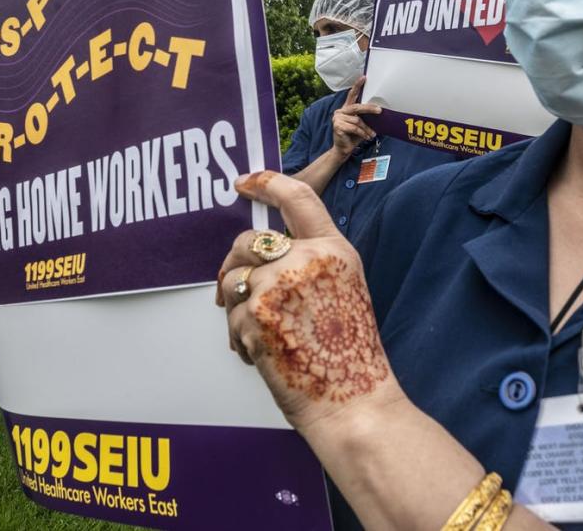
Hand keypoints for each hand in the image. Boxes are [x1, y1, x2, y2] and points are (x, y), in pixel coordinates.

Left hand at [217, 171, 399, 431]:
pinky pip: (230, 315)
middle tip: (233, 288)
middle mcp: (307, 258)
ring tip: (259, 333)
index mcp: (334, 250)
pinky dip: (239, 337)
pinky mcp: (256, 312)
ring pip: (232, 277)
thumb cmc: (348, 355)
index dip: (267, 182)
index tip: (246, 181)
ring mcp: (279, 283)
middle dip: (235, 262)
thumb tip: (262, 251)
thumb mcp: (343, 289)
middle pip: (249, 241)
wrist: (353, 401)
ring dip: (235, 304)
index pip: (298, 198)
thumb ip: (310, 263)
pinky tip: (262, 354)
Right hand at [331, 77, 381, 159]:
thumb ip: (365, 117)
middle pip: (356, 107)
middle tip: (379, 111)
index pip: (351, 95)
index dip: (357, 86)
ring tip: (371, 134)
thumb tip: (379, 111)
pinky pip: (354, 128)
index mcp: (346, 109)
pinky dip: (362, 133)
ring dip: (366, 128)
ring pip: (357, 120)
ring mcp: (337, 118)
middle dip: (369, 109)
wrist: (343, 149)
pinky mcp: (337, 126)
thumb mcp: (361, 125)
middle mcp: (340, 111)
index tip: (364, 77)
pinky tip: (366, 137)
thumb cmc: (353, 136)